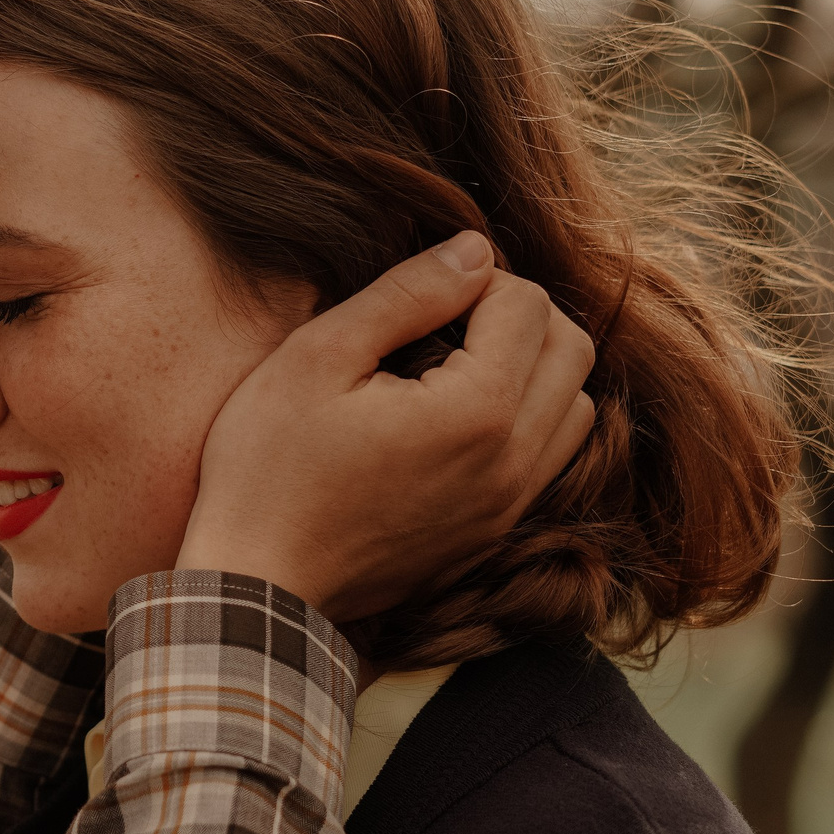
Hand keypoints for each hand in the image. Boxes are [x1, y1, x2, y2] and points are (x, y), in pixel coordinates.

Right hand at [178, 232, 595, 620]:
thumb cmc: (268, 468)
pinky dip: (526, 422)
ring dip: (534, 370)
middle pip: (573, 351)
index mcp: (477, 412)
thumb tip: (474, 250)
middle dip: (520, 316)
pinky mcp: (492, 534)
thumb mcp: (316, 357)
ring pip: (576, 409)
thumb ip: (405, 295)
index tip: (417, 297)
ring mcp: (507, 506)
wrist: (257, 582)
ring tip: (458, 366)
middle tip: (445, 320)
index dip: (474, 280)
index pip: (528, 304)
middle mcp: (513, 463)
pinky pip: (549, 461)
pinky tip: (459, 420)